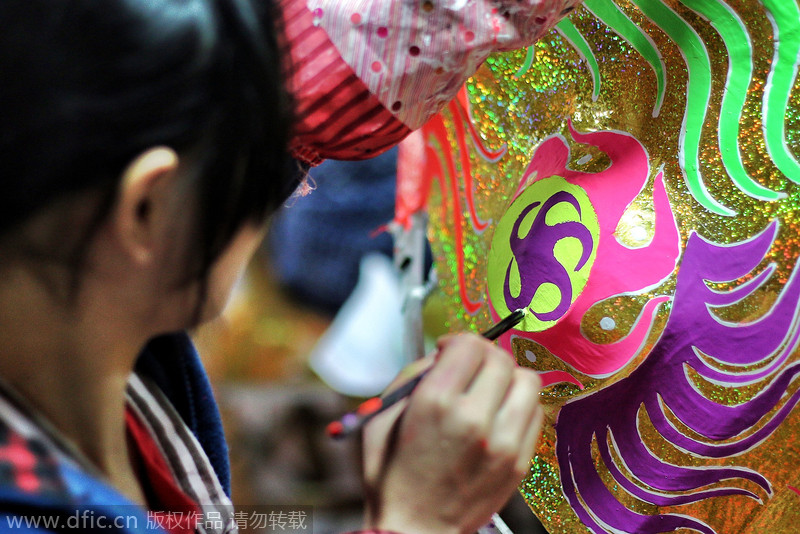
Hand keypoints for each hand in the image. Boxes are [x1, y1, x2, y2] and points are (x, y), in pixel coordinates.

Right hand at [362, 334, 543, 533]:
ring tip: (489, 390)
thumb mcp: (382, 417)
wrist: (415, 529)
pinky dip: (519, 405)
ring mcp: (503, 442)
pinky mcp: (520, 462)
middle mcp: (474, 419)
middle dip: (482, 355)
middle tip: (468, 368)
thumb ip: (413, 375)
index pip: (469, 345)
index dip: (458, 340)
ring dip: (507, 378)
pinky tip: (499, 414)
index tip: (449, 350)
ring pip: (527, 381)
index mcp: (435, 403)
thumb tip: (443, 355)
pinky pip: (535, 413)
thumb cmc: (393, 475)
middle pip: (500, 358)